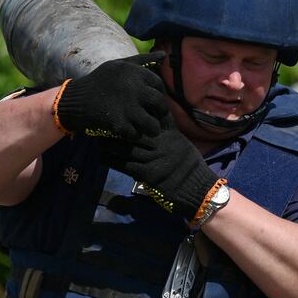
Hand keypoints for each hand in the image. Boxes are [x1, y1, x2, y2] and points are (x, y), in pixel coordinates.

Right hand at [54, 51, 168, 138]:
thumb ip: (143, 60)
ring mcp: (126, 107)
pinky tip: (127, 130)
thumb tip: (163, 56)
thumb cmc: (100, 81)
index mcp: (135, 72)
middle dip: (159, 113)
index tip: (150, 100)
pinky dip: (133, 135)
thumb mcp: (119, 65)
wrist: (74, 100)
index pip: (160, 85)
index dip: (157, 94)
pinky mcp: (118, 124)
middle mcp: (133, 88)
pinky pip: (137, 134)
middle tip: (152, 116)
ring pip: (153, 125)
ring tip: (144, 127)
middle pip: (161, 105)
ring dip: (151, 128)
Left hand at [98, 111, 220, 219]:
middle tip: (102, 122)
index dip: (137, 112)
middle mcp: (163, 144)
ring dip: (110, 144)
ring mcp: (155, 158)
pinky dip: (111, 160)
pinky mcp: (148, 173)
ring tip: (98, 140)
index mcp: (172, 135)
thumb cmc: (190, 169)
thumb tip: (155, 127)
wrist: (198, 190)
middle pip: (135, 130)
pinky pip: (124, 164)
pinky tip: (102, 157)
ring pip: (126, 147)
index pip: (153, 117)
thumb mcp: (183, 146)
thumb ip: (169, 136)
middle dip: (118, 127)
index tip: (122, 107)